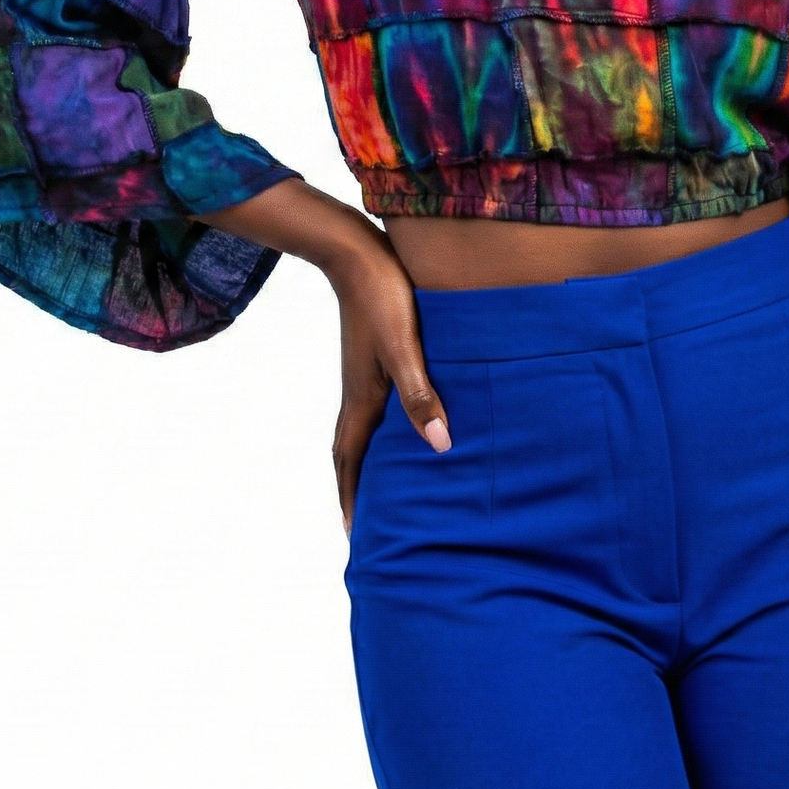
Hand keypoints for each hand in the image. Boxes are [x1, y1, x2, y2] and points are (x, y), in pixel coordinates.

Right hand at [321, 228, 450, 534]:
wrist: (358, 253)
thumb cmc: (382, 299)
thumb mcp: (404, 349)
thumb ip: (420, 396)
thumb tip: (438, 445)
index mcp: (361, 400)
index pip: (350, 462)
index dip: (352, 498)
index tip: (356, 535)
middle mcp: (358, 393)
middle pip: (351, 453)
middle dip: (358, 488)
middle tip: (371, 521)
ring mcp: (364, 375)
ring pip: (364, 429)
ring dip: (370, 459)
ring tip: (388, 482)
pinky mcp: (374, 357)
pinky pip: (376, 406)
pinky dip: (385, 426)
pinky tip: (406, 422)